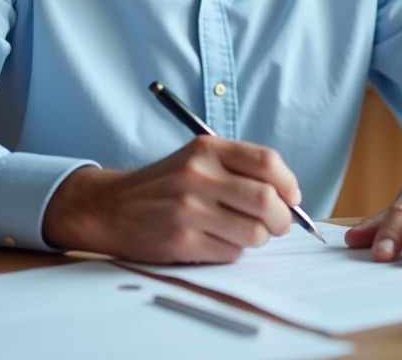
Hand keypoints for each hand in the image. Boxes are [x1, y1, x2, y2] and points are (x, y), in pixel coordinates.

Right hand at [41, 135, 300, 263]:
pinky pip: (231, 253)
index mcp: (207, 149)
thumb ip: (240, 169)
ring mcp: (188, 209)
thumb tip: (289, 197)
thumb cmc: (164, 185)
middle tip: (277, 225)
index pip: (268, 162)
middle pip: (267, 200)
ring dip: (257, 238)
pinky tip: (215, 241)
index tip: (291, 198)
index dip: (288, 184)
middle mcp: (198, 175)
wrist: (111, 207)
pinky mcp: (181, 240)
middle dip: (282, 219)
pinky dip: (232, 251)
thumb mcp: (197, 159)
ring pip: (254, 232)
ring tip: (242, 233)